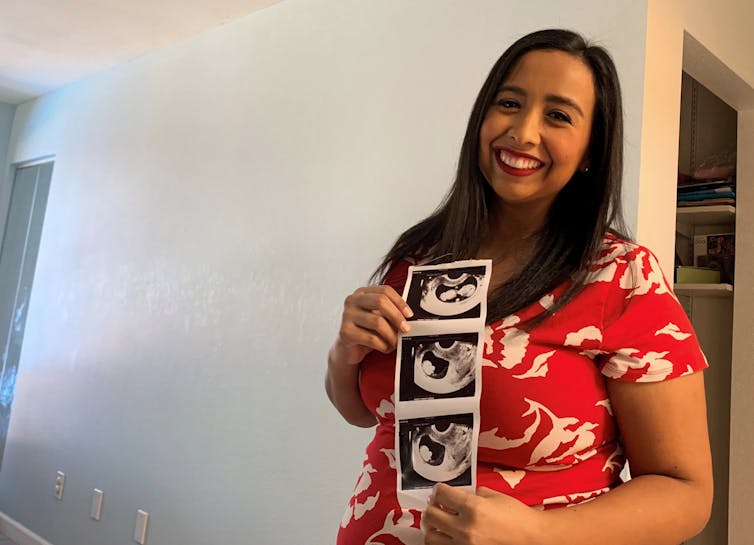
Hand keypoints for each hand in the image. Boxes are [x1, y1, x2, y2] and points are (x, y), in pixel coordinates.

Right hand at [331, 285, 412, 366]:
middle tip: (405, 328)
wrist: (348, 350)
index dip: (400, 302)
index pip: (385, 290)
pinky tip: (385, 347)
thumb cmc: (365, 332)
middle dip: (397, 316)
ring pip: (377, 322)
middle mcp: (353, 300)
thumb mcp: (378, 317)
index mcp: (362, 293)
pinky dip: (383, 345)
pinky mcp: (345, 332)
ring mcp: (347, 315)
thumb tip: (408, 317)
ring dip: (391, 335)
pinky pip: (371, 338)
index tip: (409, 314)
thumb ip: (390, 312)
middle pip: (380, 301)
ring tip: (394, 342)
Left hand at [422, 484, 543, 544]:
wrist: (532, 538)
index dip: (438, 490)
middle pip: (431, 515)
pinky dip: (441, 541)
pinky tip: (447, 535)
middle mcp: (465, 527)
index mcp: (473, 507)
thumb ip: (473, 494)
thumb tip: (457, 496)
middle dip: (432, 507)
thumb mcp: (494, 496)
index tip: (440, 491)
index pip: (441, 494)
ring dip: (432, 527)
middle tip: (437, 505)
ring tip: (438, 522)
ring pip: (431, 537)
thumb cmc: (517, 517)